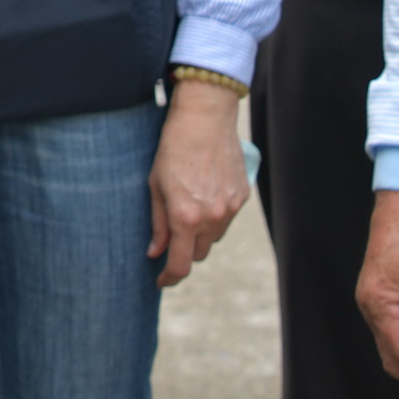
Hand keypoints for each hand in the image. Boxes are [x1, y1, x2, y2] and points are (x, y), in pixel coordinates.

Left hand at [146, 77, 248, 285]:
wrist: (205, 119)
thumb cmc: (173, 149)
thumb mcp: (155, 186)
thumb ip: (157, 224)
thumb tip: (155, 252)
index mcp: (185, 218)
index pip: (181, 264)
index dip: (169, 278)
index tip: (161, 280)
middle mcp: (211, 218)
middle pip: (199, 254)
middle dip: (184, 250)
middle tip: (171, 237)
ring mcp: (230, 209)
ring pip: (214, 237)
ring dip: (201, 233)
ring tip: (189, 206)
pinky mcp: (242, 196)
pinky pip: (227, 218)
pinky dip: (215, 216)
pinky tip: (205, 193)